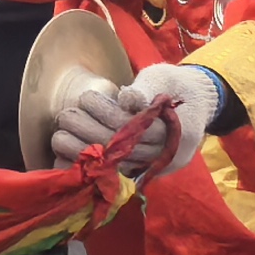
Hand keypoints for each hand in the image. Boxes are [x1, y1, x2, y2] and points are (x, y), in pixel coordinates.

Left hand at [50, 61, 224, 174]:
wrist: (195, 106)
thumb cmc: (175, 85)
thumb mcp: (163, 78)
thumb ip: (145, 88)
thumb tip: (126, 98)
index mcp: (177, 129)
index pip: (132, 125)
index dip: (104, 111)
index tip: (85, 98)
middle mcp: (168, 155)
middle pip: (120, 148)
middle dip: (87, 131)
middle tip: (64, 117)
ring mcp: (157, 168)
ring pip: (115, 165)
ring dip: (82, 153)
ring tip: (58, 137)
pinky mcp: (145, 174)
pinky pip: (114, 176)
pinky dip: (89, 170)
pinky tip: (65, 162)